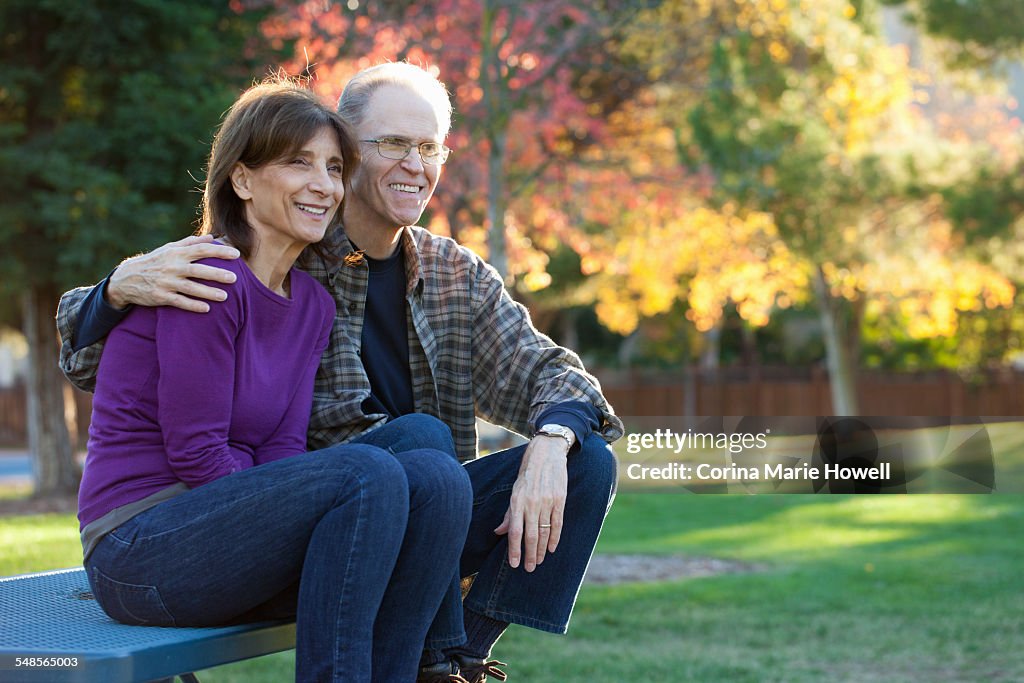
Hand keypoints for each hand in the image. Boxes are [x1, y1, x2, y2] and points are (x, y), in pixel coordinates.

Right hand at [107, 235, 240, 311]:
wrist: (127, 278)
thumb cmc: (154, 261)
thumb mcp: (168, 249)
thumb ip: (190, 243)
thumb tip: (211, 238)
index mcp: (176, 253)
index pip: (201, 250)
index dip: (219, 251)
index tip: (236, 254)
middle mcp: (172, 266)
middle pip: (198, 269)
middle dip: (217, 273)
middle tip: (235, 278)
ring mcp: (166, 282)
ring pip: (190, 287)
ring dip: (208, 292)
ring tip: (225, 296)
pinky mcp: (161, 296)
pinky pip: (179, 302)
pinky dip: (193, 305)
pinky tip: (207, 309)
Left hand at [494, 435, 567, 571]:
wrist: (547, 453)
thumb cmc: (527, 473)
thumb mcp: (514, 490)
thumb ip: (508, 513)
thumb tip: (499, 532)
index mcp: (517, 501)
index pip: (515, 531)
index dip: (514, 550)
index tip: (515, 564)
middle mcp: (532, 503)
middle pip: (531, 536)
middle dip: (530, 555)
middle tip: (530, 569)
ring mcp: (547, 502)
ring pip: (545, 532)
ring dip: (542, 549)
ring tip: (540, 561)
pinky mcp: (560, 499)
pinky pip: (558, 523)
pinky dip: (555, 538)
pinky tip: (552, 548)